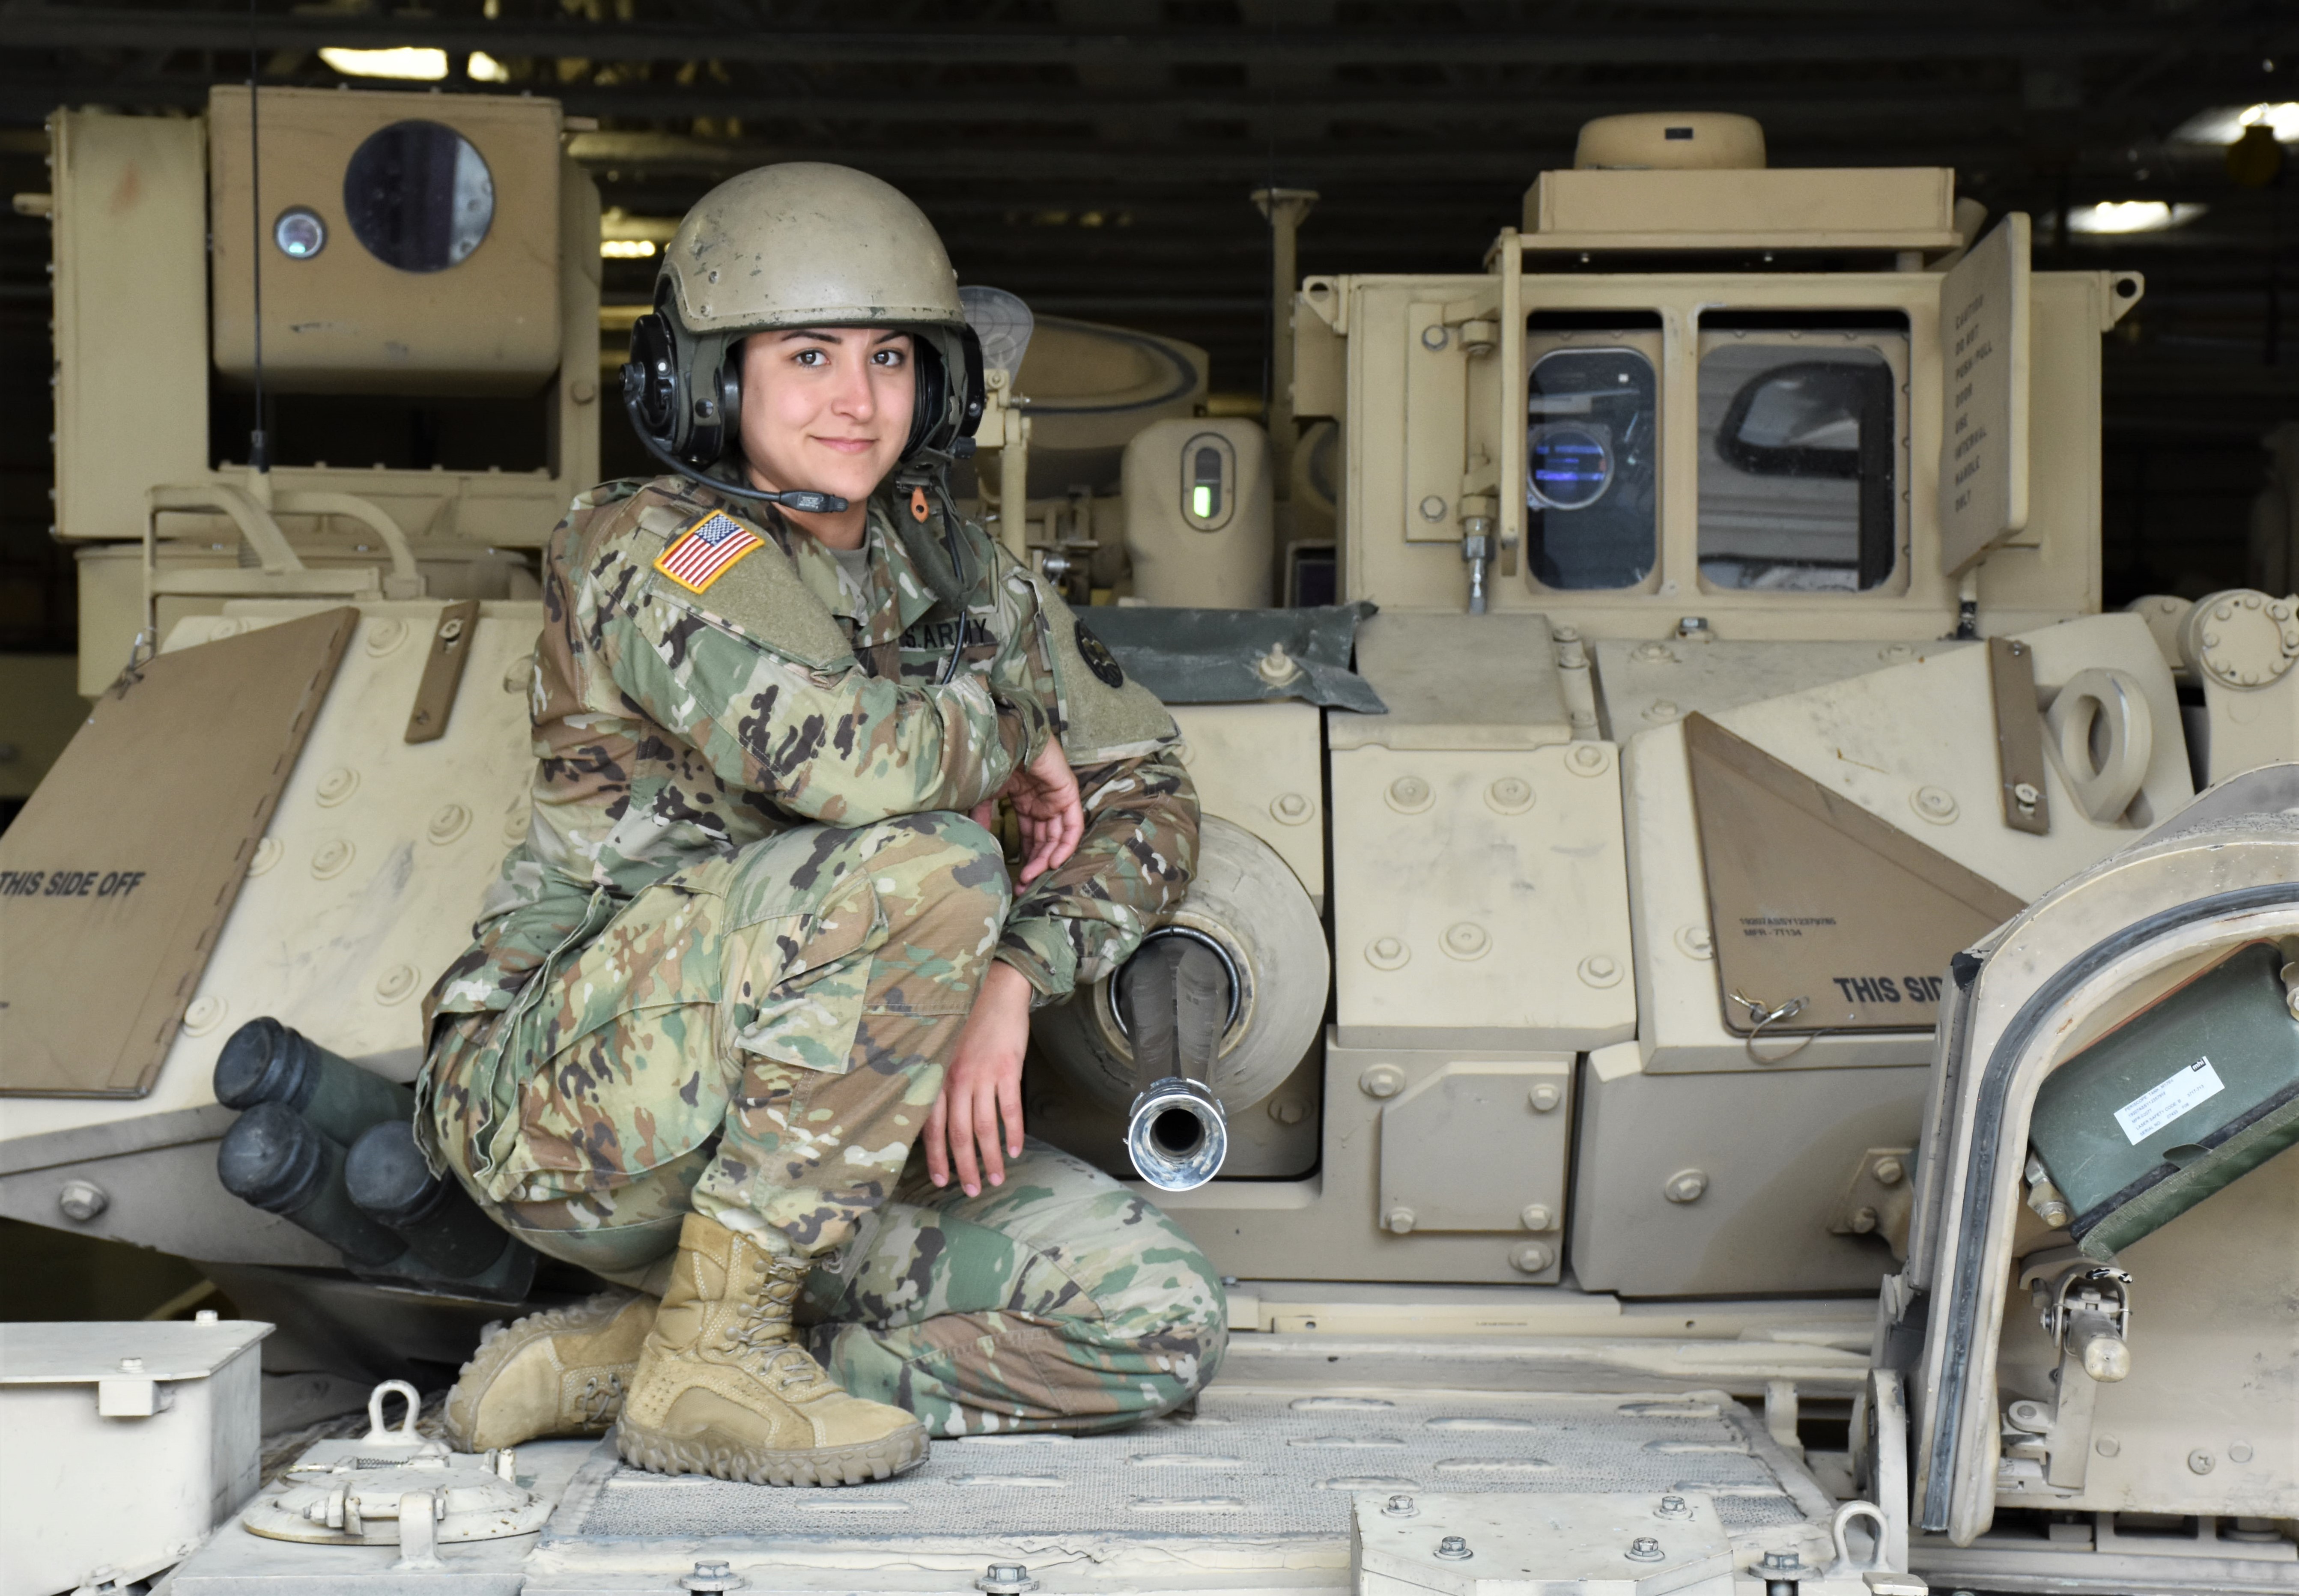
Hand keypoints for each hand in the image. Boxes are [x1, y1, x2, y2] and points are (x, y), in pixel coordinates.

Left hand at [924, 961, 1033, 1195]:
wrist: (996, 992)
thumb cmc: (969, 1022)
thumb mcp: (947, 1051)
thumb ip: (942, 1082)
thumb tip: (943, 1117)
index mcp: (938, 1077)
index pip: (933, 1126)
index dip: (936, 1156)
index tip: (941, 1180)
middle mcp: (956, 1079)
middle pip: (958, 1134)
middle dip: (965, 1167)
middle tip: (973, 1191)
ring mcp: (981, 1076)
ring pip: (983, 1128)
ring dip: (991, 1158)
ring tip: (997, 1179)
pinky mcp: (1006, 1069)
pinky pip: (1009, 1110)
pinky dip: (1013, 1133)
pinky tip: (1016, 1150)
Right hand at [973, 741, 1082, 885]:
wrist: (1003, 735)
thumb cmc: (991, 759)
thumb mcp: (983, 794)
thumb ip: (983, 816)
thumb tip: (976, 840)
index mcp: (1025, 800)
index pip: (1030, 836)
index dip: (1024, 858)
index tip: (1015, 880)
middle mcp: (1043, 801)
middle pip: (1045, 840)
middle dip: (1035, 864)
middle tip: (1024, 886)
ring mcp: (1057, 797)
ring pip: (1058, 836)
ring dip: (1046, 858)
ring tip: (1032, 877)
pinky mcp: (1068, 792)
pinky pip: (1073, 824)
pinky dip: (1066, 844)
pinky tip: (1052, 862)